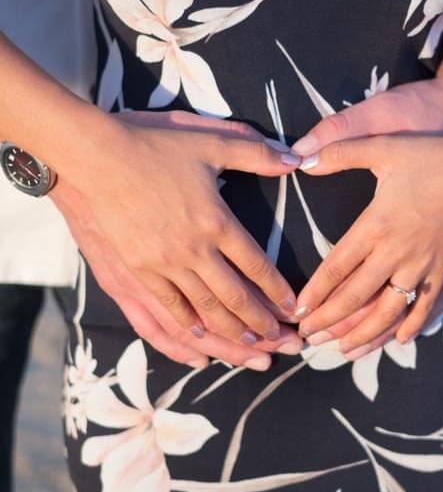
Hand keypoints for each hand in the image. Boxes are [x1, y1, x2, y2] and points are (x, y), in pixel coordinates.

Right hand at [55, 110, 301, 347]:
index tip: (293, 309)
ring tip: (252, 351)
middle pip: (235, 297)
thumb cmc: (153, 145)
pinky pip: (165, 309)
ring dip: (231, 333)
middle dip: (263, 324)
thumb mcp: (210, 140)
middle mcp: (193, 250)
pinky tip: (200, 342)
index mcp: (216, 221)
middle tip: (284, 344)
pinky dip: (186, 330)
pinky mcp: (136, 270)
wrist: (95, 156)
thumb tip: (297, 158)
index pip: (257, 266)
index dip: (278, 291)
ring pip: (204, 310)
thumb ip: (257, 152)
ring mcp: (163, 264)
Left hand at [293, 132, 442, 355]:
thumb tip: (300, 159)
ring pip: (389, 311)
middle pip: (356, 297)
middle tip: (306, 338)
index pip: (336, 268)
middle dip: (329, 322)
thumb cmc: (433, 156)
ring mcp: (424, 265)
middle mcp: (398, 252)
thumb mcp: (383, 147)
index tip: (297, 311)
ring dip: (364, 334)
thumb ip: (339, 152)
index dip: (315, 293)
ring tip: (343, 351)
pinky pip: (426, 307)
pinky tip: (397, 341)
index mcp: (377, 225)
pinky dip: (411, 327)